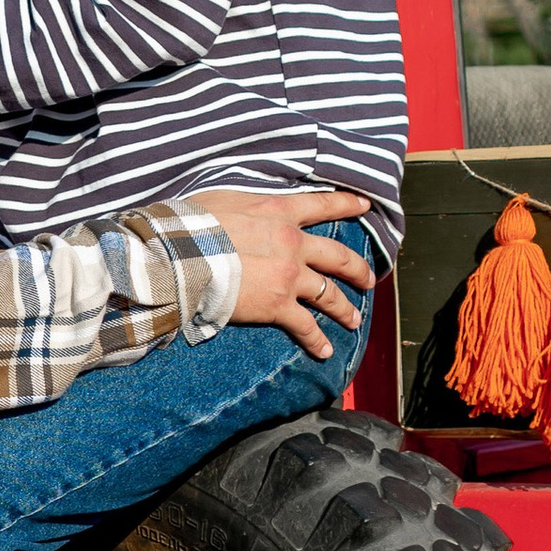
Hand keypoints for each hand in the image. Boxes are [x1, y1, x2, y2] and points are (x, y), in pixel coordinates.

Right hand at [188, 188, 373, 360]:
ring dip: (344, 308)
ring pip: (329, 294)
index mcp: (278, 211)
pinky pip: (305, 326)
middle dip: (357, 268)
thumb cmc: (191, 224)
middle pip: (337, 256)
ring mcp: (289, 276)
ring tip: (354, 320)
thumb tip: (239, 208)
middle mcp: (293, 243)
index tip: (364, 205)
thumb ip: (244, 205)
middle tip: (369, 279)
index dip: (345, 204)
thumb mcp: (223, 199)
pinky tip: (324, 351)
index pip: (321, 205)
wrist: (182, 255)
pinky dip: (316, 340)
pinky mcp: (278, 305)